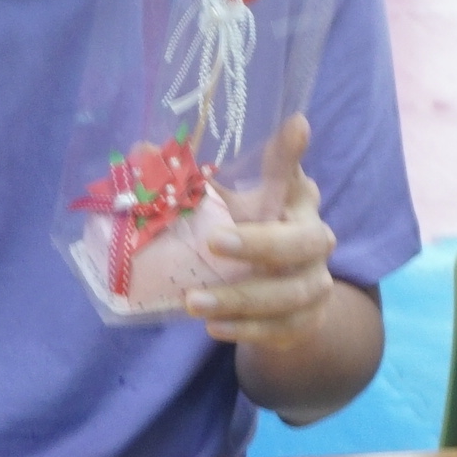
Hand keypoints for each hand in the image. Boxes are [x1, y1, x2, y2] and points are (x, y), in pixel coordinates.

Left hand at [189, 116, 339, 349]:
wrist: (282, 303)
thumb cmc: (250, 238)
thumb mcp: (227, 209)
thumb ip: (193, 184)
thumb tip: (140, 151)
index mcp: (295, 201)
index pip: (296, 173)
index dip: (293, 155)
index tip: (295, 126)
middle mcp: (316, 238)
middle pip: (304, 241)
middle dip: (259, 243)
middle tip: (214, 243)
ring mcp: (316, 282)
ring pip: (291, 293)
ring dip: (240, 299)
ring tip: (193, 302)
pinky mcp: (307, 321)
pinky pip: (282, 328)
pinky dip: (247, 330)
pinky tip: (215, 327)